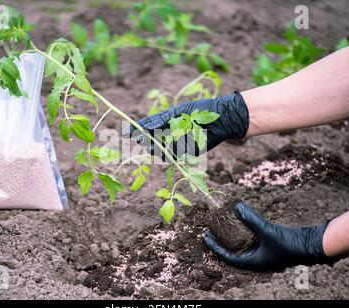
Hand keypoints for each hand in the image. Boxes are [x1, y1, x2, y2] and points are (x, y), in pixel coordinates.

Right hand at [122, 92, 248, 158]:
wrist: (222, 119)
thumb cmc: (201, 110)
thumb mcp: (179, 112)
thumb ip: (161, 120)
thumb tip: (143, 127)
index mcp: (166, 120)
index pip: (146, 125)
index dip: (135, 129)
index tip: (125, 133)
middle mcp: (170, 133)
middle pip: (151, 139)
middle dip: (145, 140)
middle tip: (140, 140)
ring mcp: (177, 143)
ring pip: (160, 150)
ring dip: (155, 148)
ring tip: (152, 145)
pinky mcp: (187, 152)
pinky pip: (173, 155)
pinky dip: (169, 153)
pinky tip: (168, 149)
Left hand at [204, 202, 329, 270]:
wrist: (311, 244)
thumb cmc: (289, 243)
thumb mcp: (267, 230)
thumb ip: (251, 219)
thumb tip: (236, 207)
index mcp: (253, 262)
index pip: (227, 257)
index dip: (215, 247)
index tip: (205, 236)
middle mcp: (256, 259)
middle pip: (232, 251)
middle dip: (220, 241)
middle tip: (210, 229)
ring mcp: (262, 252)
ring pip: (241, 245)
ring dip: (231, 236)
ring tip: (221, 225)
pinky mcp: (268, 244)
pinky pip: (250, 239)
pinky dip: (243, 232)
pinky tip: (239, 223)